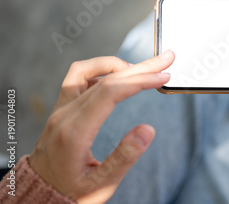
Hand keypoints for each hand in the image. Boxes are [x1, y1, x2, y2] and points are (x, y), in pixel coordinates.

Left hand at [29, 51, 174, 202]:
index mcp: (75, 132)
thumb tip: (148, 129)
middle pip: (105, 78)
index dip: (139, 80)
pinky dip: (99, 69)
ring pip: (87, 71)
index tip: (163, 77)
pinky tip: (118, 76)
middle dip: (140, 67)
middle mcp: (65, 115)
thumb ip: (124, 157)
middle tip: (165, 60)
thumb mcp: (102, 184)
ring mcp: (60, 109)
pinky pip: (77, 76)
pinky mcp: (61, 107)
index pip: (109, 92)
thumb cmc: (73, 192)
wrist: (41, 194)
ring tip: (142, 69)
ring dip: (117, 64)